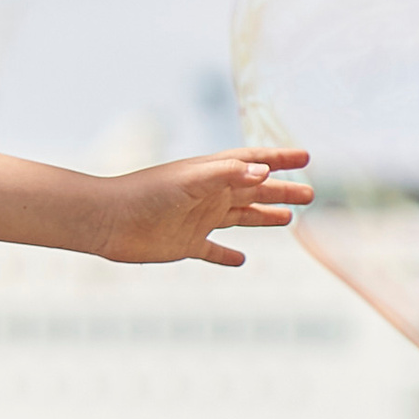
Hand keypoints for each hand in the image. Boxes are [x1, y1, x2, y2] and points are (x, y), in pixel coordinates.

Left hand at [95, 147, 311, 269]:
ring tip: (288, 219)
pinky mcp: (184, 244)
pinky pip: (212, 249)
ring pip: (239, 217)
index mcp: (211, 173)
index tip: (306, 157)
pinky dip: (227, 255)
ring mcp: (197, 219)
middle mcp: (208, 194)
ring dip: (264, 217)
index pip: (252, 162)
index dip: (279, 159)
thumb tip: (263, 172)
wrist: (108, 220)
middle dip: (281, 191)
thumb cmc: (145, 194)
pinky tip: (241, 261)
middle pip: (253, 191)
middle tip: (310, 194)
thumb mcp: (190, 180)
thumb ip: (226, 174)